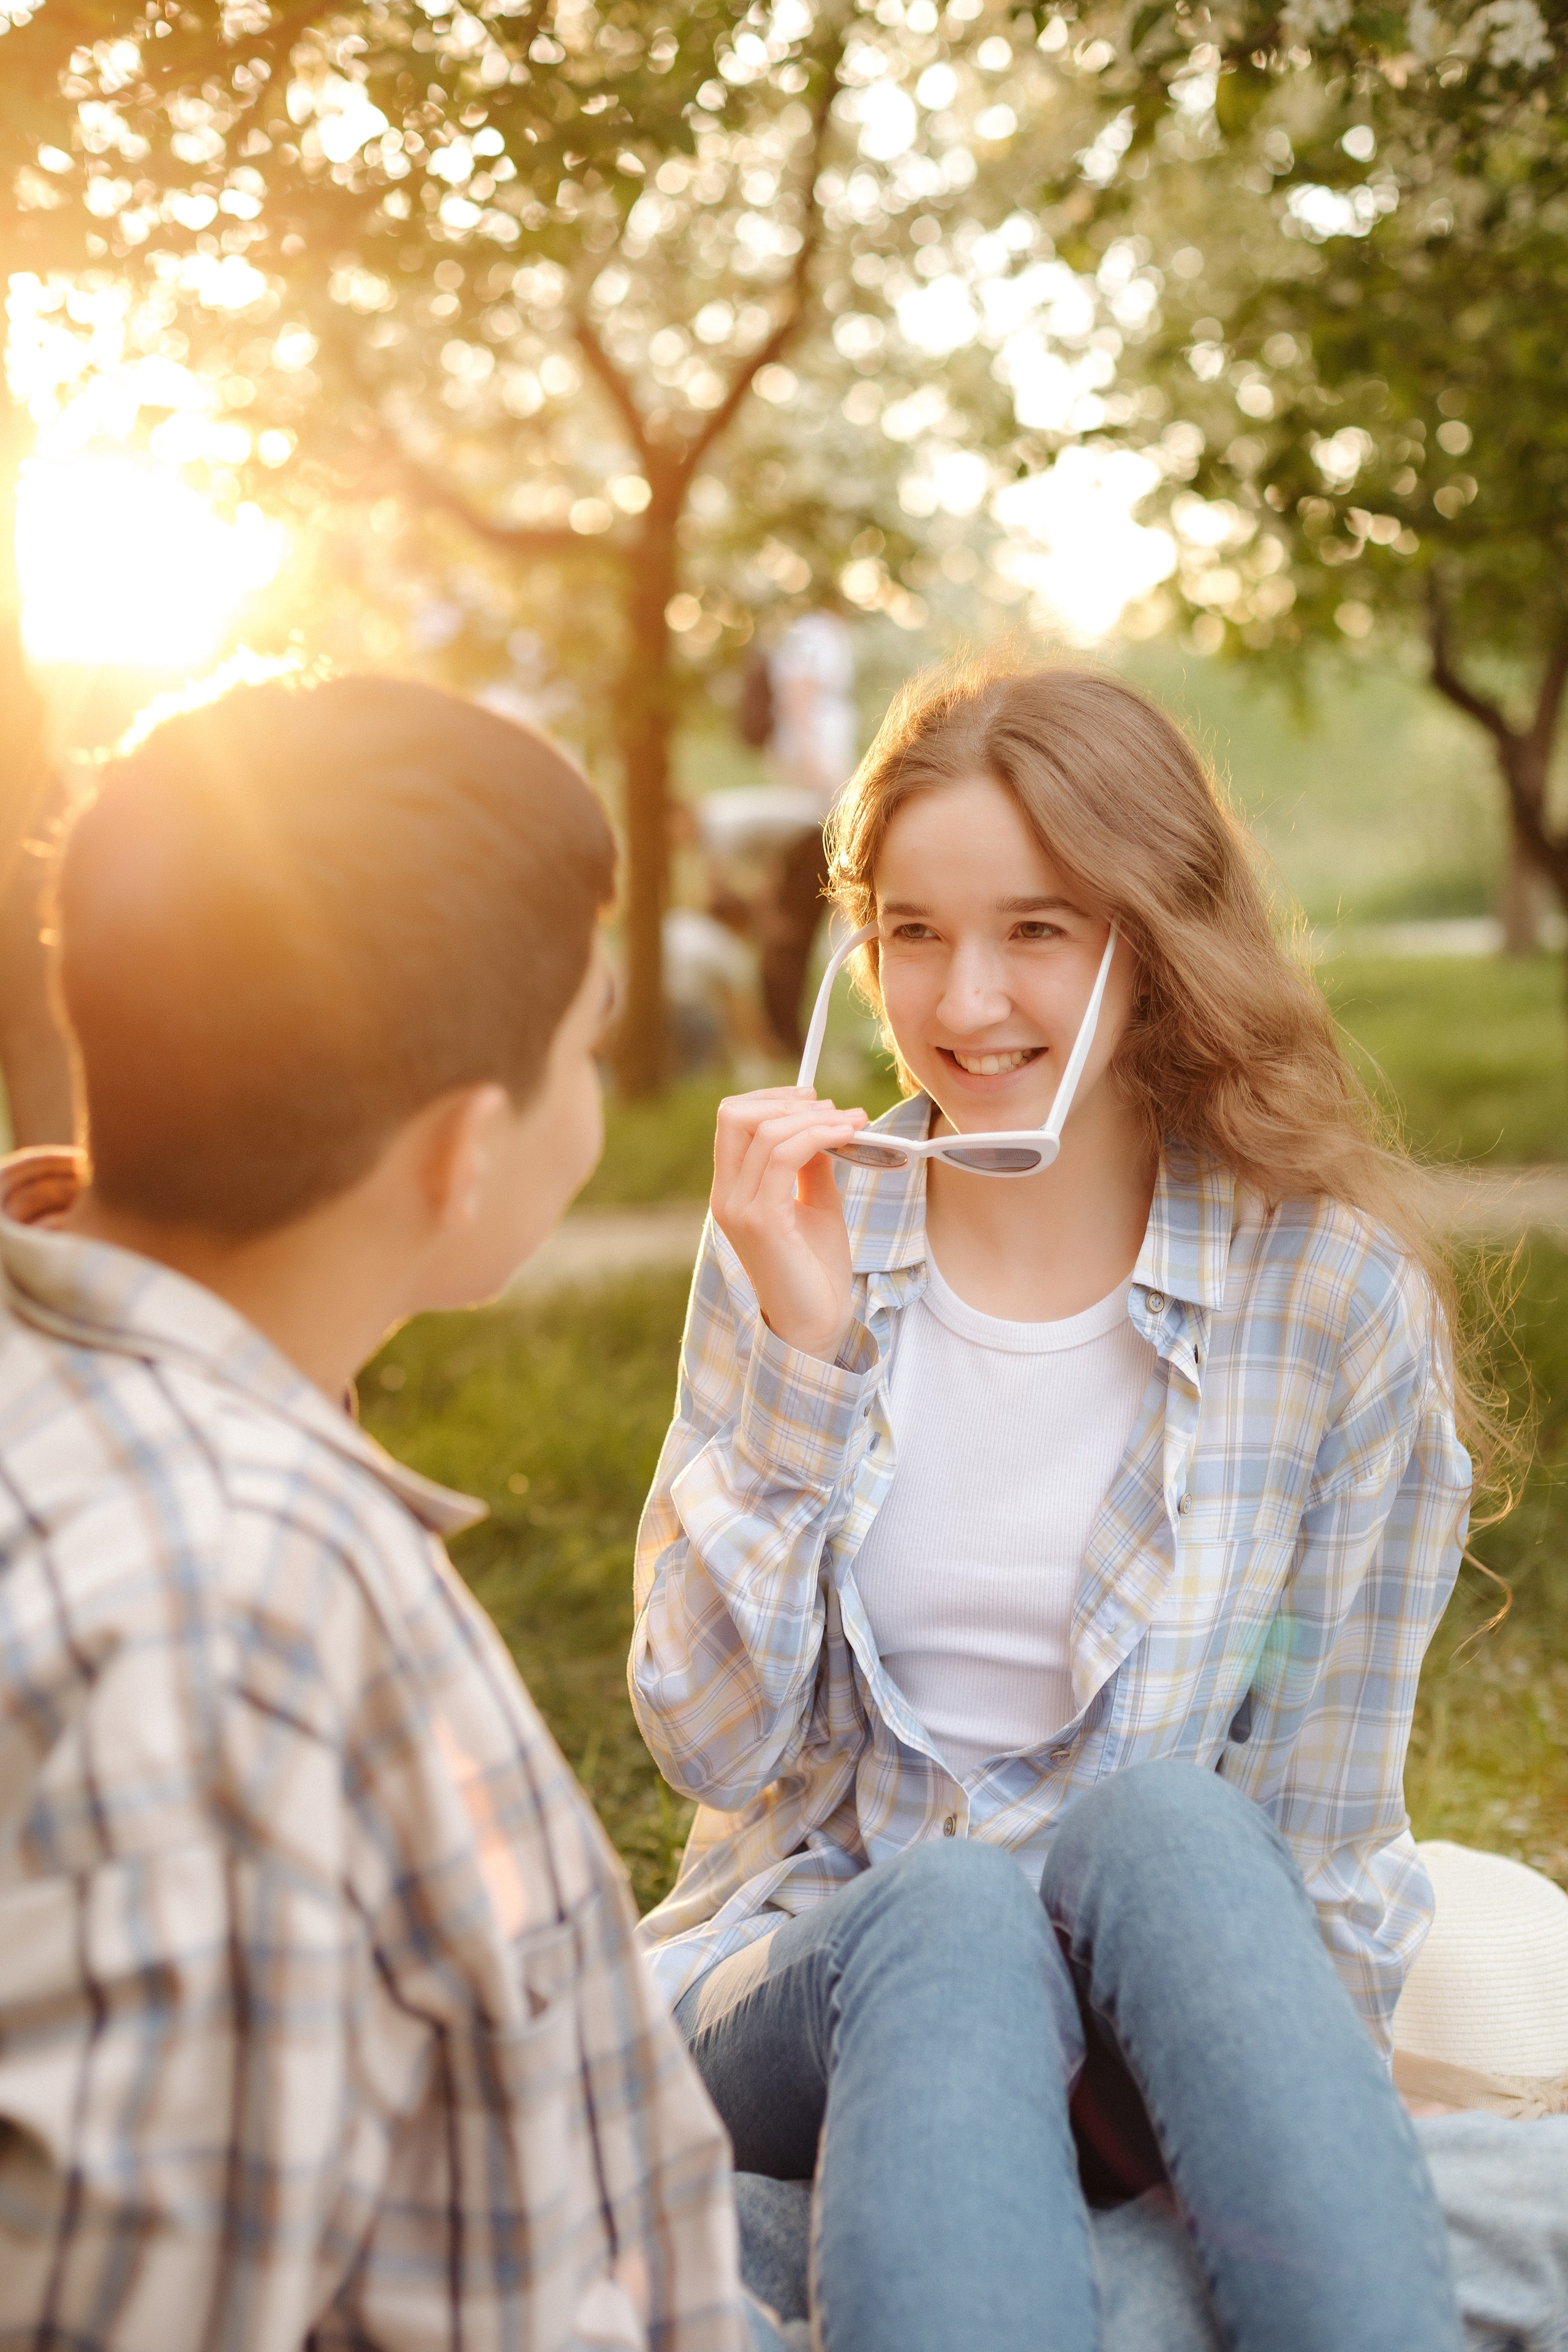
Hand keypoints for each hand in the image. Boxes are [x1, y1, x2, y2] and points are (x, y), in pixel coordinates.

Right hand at [711, 1086, 868, 1363]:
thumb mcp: (815, 1203)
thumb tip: (823, 1121)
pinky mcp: (762, 1221)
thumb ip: (811, 1163)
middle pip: (735, 1115)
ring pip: (763, 1130)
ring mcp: (739, 1208)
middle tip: (835, 1109)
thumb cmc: (815, 1270)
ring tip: (853, 1122)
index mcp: (732, 1190)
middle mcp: (726, 1196)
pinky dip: (818, 1136)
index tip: (814, 1099)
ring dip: (815, 1117)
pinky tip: (848, 1136)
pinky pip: (783, 1156)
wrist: (817, 1323)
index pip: (732, 1120)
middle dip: (788, 1102)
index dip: (772, 1099)